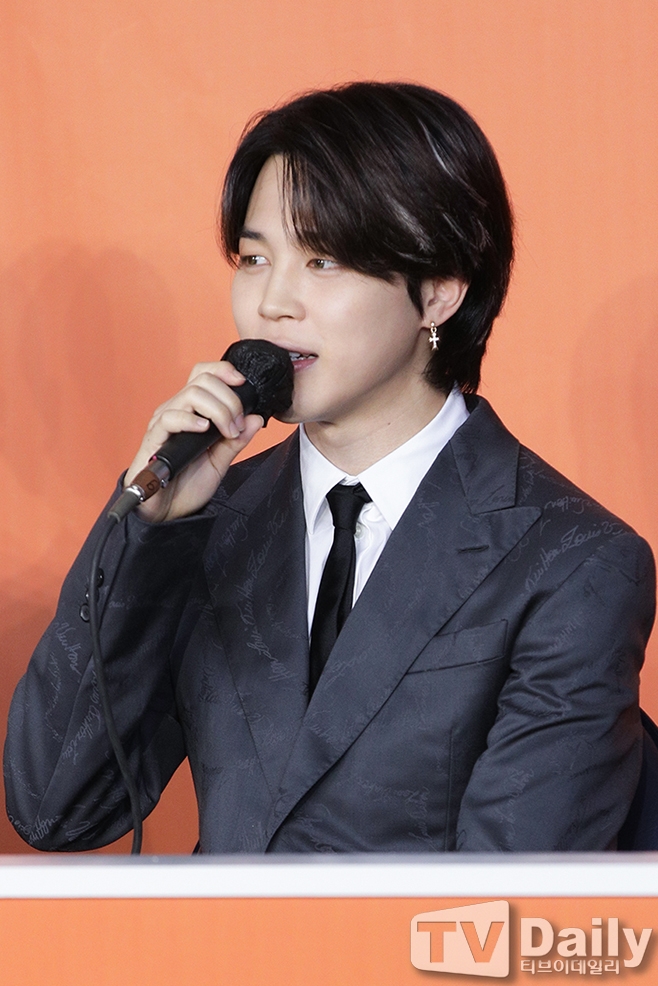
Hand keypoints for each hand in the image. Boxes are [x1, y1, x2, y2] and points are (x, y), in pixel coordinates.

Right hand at [124, 360, 263, 521]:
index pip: (204, 374)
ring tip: (226, 432)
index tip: (243, 384)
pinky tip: (204, 430)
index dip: (223, 371)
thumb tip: (255, 418)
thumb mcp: (220, 461)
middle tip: (237, 426)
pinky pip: (171, 417)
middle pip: (203, 381)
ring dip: (218, 411)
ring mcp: (164, 422)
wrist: (166, 511)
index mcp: (192, 411)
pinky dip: (192, 420)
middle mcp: (176, 410)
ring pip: (192, 394)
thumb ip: (236, 440)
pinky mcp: (154, 437)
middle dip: (230, 400)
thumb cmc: (187, 485)